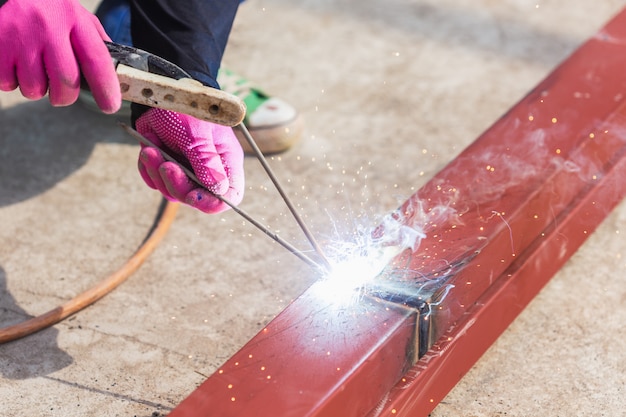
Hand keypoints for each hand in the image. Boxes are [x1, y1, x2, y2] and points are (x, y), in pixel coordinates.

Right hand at [0, 0, 120, 112]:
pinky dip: (13, 83)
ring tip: (36, 72)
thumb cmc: (57, 12)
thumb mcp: (83, 20)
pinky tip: (17, 66)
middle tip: (63, 97)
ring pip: (34, 87)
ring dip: (37, 90)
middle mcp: (49, 27)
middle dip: (66, 98)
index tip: (110, 107)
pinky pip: (8, 82)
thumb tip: (117, 79)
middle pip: (65, 80)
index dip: (106, 87)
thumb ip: (98, 46)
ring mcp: (21, 35)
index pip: (96, 59)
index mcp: (76, 21)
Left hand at [136, 108, 244, 213]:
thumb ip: (207, 163)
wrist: (161, 96)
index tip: (193, 195)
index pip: (229, 195)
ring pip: (172, 193)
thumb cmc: (187, 110)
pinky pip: (154, 182)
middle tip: (166, 165)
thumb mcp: (198, 135)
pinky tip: (148, 149)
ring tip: (151, 150)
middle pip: (196, 198)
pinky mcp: (166, 168)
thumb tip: (220, 192)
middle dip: (177, 185)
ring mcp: (186, 171)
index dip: (213, 202)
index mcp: (225, 162)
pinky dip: (148, 168)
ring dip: (158, 174)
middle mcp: (208, 171)